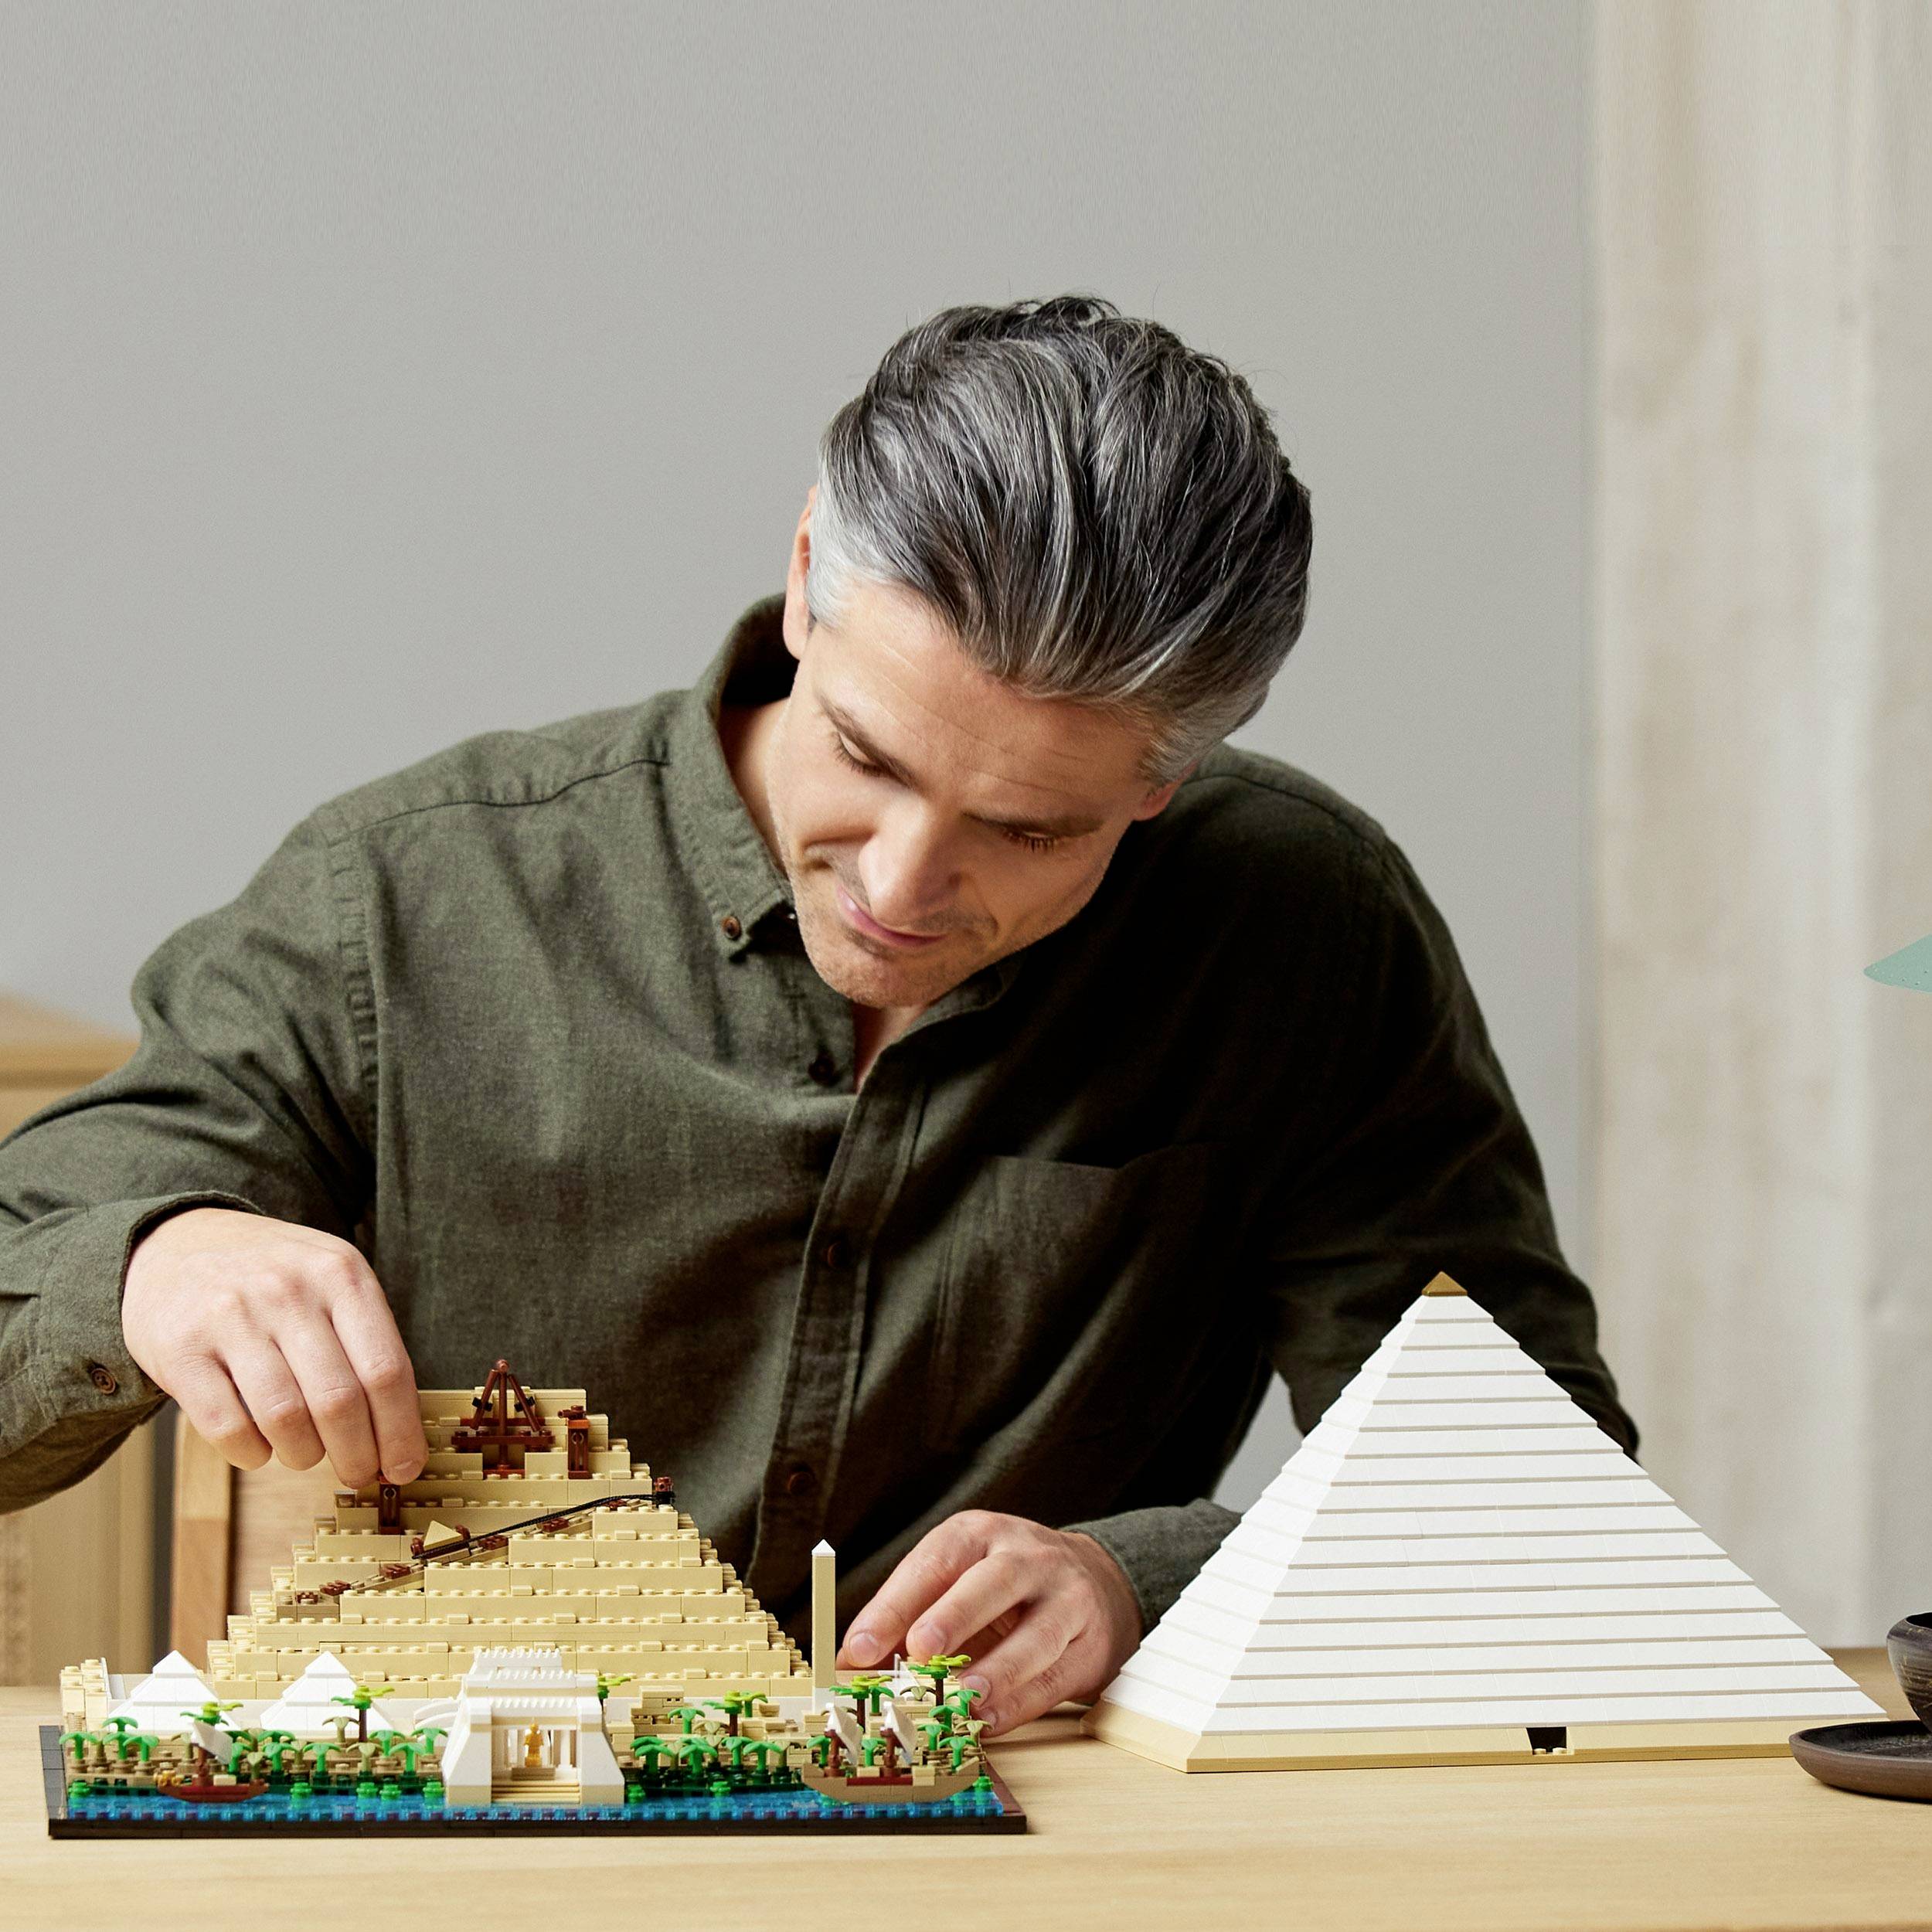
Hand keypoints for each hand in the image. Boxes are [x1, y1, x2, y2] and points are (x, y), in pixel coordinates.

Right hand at [122, 1206, 426, 1487]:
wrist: (175, 1244)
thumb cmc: (272, 1276)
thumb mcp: (331, 1279)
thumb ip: (366, 1342)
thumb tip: (398, 1434)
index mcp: (340, 1273)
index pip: (386, 1368)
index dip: (400, 1430)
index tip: (405, 1467)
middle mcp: (288, 1290)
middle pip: (340, 1400)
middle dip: (357, 1454)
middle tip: (359, 1473)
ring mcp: (231, 1317)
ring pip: (285, 1419)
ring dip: (304, 1455)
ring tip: (306, 1454)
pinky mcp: (181, 1349)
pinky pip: (227, 1426)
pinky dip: (252, 1453)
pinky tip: (259, 1447)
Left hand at [836, 1510, 1142, 1735]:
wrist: (1094, 1581)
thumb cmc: (1003, 1588)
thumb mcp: (954, 1581)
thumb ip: (904, 1620)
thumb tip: (848, 1666)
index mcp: (980, 1536)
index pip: (935, 1562)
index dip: (895, 1606)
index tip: (859, 1649)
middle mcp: (1027, 1557)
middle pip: (993, 1583)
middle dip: (954, 1617)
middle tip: (919, 1651)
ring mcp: (1066, 1599)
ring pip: (1036, 1633)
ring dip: (997, 1670)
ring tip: (961, 1698)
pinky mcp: (1089, 1644)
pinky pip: (1055, 1676)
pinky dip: (1020, 1703)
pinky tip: (988, 1720)